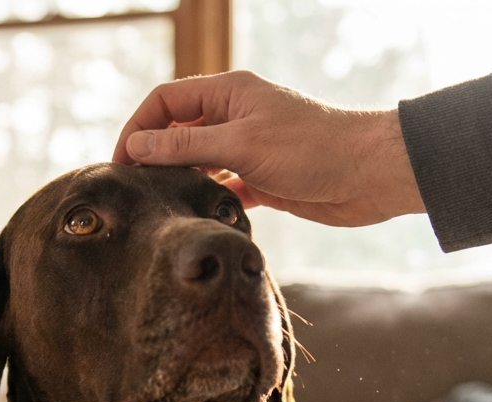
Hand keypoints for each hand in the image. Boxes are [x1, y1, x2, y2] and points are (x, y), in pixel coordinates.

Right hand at [113, 71, 425, 226]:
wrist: (370, 175)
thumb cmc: (312, 148)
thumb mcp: (241, 144)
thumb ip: (186, 146)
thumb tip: (137, 146)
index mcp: (229, 92)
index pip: (166, 101)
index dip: (138, 127)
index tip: (120, 162)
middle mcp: (236, 116)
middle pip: (179, 131)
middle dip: (154, 156)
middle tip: (134, 191)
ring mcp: (249, 148)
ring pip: (199, 162)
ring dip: (180, 180)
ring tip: (160, 207)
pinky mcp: (263, 179)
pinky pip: (223, 188)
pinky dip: (208, 200)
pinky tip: (197, 219)